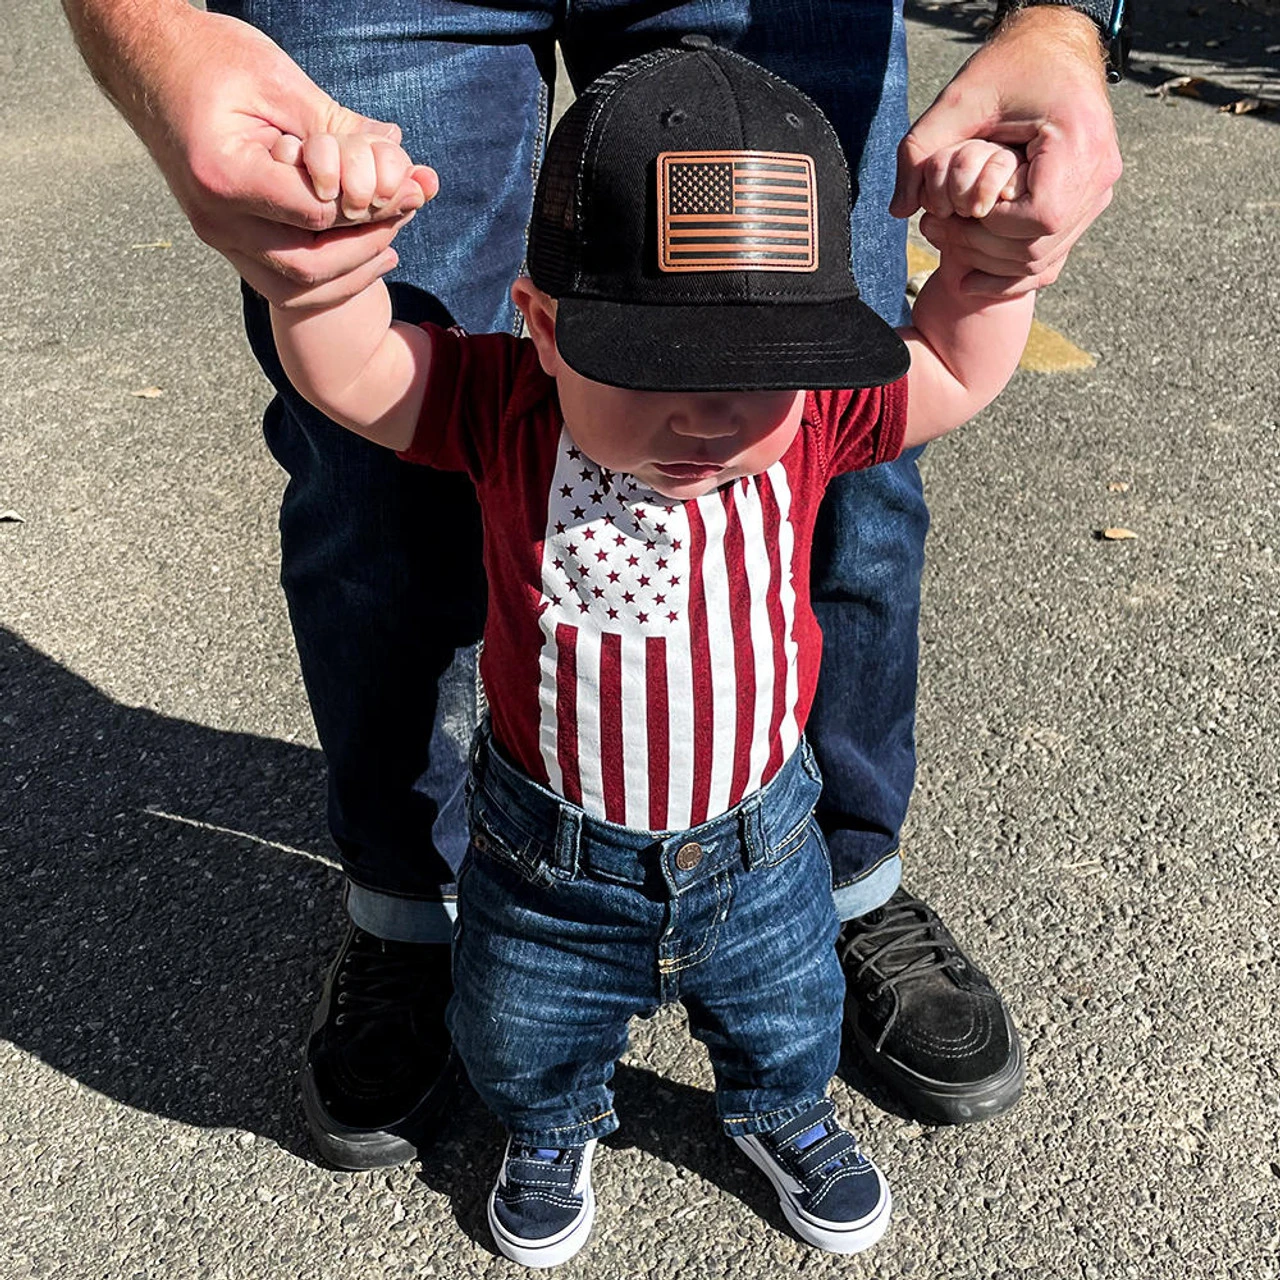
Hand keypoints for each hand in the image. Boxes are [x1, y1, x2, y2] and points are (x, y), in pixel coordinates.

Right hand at [64, 2, 436, 307]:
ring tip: (394, 236)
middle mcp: (215, 219)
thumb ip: (339, 127)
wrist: (144, 61)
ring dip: (353, 266)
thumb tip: (398, 149)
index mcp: (224, 176)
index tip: (411, 187)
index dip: (371, 206)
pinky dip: (328, 272)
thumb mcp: (280, 82)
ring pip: (297, 283)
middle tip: (409, 213)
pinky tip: (367, 253)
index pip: (316, 215)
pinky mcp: (224, 237)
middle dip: (368, 244)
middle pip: (310, 264)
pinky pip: (282, 277)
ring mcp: (216, 234)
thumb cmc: (209, 57)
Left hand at [892, 6, 1121, 296]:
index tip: (962, 209)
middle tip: (937, 230)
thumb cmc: (1010, 65)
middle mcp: (1098, 172)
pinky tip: (971, 276)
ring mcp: (1097, 191)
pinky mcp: (1087, 202)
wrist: (1054, 46)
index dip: (994, 227)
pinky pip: (1053, 256)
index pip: (1040, 219)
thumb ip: (921, 150)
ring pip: (1044, 259)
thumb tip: (899, 210)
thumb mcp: (959, 99)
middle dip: (982, 249)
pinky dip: (1012, 273)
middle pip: (1040, 246)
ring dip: (991, 263)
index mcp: (1079, 142)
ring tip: (948, 241)